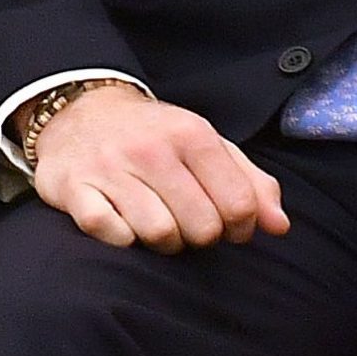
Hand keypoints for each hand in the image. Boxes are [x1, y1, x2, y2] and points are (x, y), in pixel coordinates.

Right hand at [31, 87, 289, 252]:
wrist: (83, 113)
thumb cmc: (157, 137)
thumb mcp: (208, 145)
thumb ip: (250, 182)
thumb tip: (280, 227)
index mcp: (193, 135)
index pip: (238, 203)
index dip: (242, 227)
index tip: (232, 228)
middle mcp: (154, 150)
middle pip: (202, 226)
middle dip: (203, 237)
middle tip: (192, 226)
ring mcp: (112, 169)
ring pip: (159, 234)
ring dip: (165, 242)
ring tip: (162, 226)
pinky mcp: (75, 189)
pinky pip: (111, 235)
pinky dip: (122, 239)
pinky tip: (125, 224)